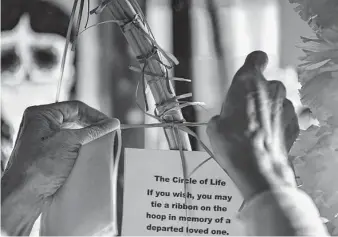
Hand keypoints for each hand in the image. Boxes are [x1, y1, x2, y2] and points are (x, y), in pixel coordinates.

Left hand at [1, 101, 118, 234]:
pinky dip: (79, 145)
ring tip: (100, 140)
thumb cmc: (39, 167)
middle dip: (91, 124)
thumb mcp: (70, 143)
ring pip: (71, 130)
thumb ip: (93, 131)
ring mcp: (42, 138)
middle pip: (73, 117)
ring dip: (86, 135)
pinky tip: (89, 151)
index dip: (95, 114)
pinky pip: (67, 143)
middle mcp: (40, 123)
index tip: (109, 123)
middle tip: (107, 131)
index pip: (75, 107)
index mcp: (40, 114)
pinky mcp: (46, 152)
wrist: (24, 195)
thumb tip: (112, 123)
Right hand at [207, 51, 298, 200]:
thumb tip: (224, 120)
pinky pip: (285, 115)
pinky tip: (268, 137)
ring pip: (276, 100)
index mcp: (247, 82)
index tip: (250, 75)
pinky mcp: (296, 121)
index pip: (256, 58)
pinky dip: (278, 122)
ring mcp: (286, 104)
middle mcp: (270, 88)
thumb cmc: (233, 144)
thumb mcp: (214, 127)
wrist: (259, 169)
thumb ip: (222, 115)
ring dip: (268, 110)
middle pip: (265, 84)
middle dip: (256, 95)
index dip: (253, 65)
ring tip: (256, 130)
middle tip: (245, 113)